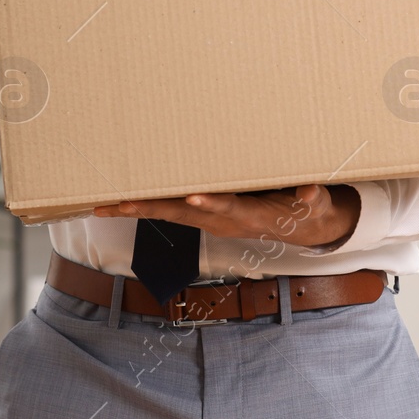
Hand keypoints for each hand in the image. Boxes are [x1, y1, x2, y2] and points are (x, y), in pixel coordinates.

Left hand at [91, 184, 360, 248]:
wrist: (300, 226)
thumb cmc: (306, 208)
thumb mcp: (316, 203)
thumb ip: (312, 197)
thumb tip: (310, 192)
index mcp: (248, 214)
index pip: (227, 207)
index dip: (211, 203)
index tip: (192, 196)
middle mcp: (222, 220)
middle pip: (182, 214)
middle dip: (150, 208)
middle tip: (118, 204)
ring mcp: (209, 219)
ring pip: (168, 213)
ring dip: (136, 210)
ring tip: (102, 205)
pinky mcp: (203, 214)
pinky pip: (169, 211)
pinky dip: (143, 207)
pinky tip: (117, 203)